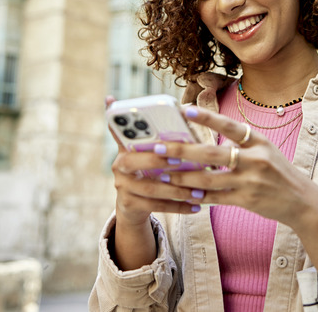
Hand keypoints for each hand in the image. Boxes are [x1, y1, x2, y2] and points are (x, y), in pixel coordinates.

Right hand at [106, 97, 203, 227]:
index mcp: (125, 147)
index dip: (125, 126)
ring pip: (149, 187)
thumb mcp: (151, 153)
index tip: (139, 119)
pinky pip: (155, 206)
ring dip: (176, 189)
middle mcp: (119, 165)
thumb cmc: (150, 171)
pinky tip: (196, 206)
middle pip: (132, 161)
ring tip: (199, 191)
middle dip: (157, 160)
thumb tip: (187, 111)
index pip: (119, 131)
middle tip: (179, 160)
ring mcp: (122, 186)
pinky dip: (178, 206)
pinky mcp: (128, 205)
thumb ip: (163, 137)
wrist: (133, 206)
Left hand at [157, 106, 317, 226]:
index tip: (186, 110)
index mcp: (260, 142)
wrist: (302, 201)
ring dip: (183, 176)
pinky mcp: (247, 200)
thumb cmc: (278, 172)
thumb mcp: (266, 150)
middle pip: (212, 153)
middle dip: (182, 150)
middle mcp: (256, 159)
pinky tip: (182, 193)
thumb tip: (207, 139)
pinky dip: (198, 196)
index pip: (231, 126)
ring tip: (163, 173)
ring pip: (209, 179)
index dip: (208, 118)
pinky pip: (216, 198)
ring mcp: (251, 181)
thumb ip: (240, 144)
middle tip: (158, 148)